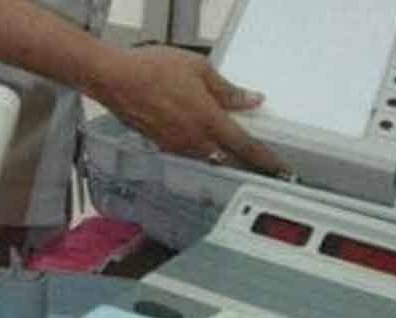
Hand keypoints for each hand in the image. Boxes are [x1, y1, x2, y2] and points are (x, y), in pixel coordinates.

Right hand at [89, 46, 285, 173]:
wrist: (114, 80)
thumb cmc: (152, 69)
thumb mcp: (198, 70)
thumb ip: (227, 90)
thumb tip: (252, 100)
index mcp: (208, 120)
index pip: (245, 146)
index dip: (265, 161)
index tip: (281, 170)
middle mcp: (193, 140)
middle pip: (228, 162)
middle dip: (247, 167)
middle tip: (263, 171)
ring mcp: (176, 146)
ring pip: (208, 160)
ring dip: (224, 162)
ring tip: (236, 160)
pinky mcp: (161, 146)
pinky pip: (189, 154)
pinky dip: (202, 154)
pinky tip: (204, 147)